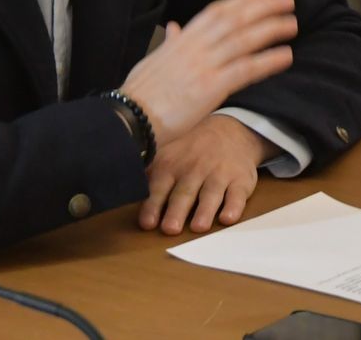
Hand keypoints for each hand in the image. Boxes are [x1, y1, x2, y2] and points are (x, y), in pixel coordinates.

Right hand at [121, 0, 297, 145]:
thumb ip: (171, 43)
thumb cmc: (139, 93)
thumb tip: (176, 27)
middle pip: (235, 20)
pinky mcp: (210, 87)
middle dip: (263, 8)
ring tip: (292, 24)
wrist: (129, 118)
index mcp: (182, 40)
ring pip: (243, 40)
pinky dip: (267, 61)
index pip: (216, 11)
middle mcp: (194, 46)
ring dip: (271, 29)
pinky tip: (285, 56)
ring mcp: (203, 65)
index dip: (242, 0)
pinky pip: (245, 70)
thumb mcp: (153, 60)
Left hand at [136, 115, 270, 234]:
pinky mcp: (241, 180)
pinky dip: (234, 206)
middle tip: (170, 229)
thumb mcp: (168, 155)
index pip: (160, 187)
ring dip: (205, 211)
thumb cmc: (191, 152)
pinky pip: (238, 194)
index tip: (147, 223)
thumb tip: (120, 191)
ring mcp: (219, 174)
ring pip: (211, 193)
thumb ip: (148, 175)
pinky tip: (228, 217)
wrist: (231, 131)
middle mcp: (195, 169)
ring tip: (198, 226)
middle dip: (177, 211)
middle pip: (185, 193)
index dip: (153, 206)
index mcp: (172, 165)